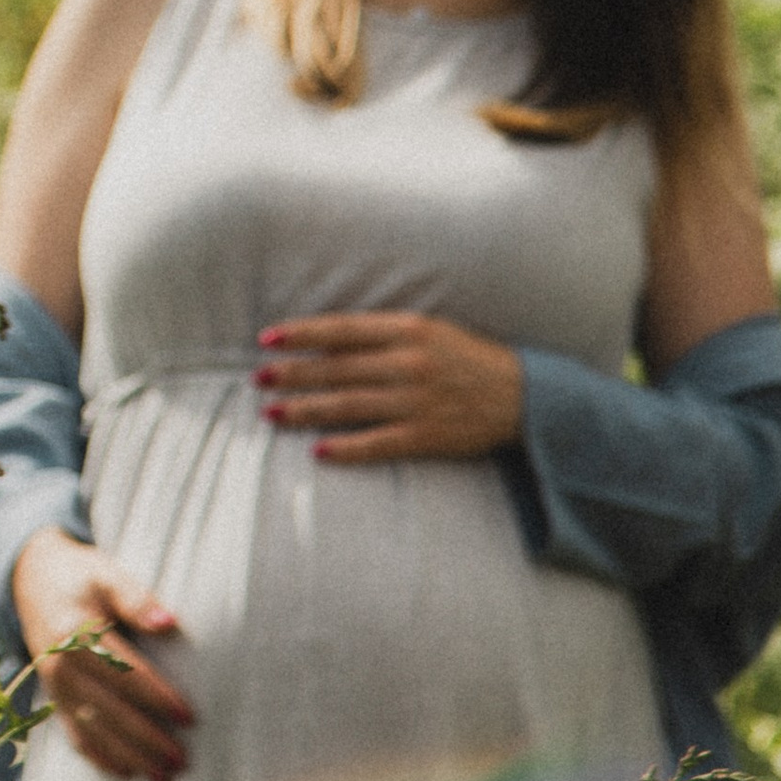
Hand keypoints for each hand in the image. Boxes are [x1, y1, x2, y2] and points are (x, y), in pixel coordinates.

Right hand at [10, 528, 192, 780]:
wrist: (29, 578)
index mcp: (74, 632)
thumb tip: (167, 623)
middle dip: (146, 739)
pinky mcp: (52, 696)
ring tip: (163, 777)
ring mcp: (53, 684)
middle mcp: (60, 664)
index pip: (122, 672)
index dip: (156, 697)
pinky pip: (73, 734)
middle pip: (108, 710)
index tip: (188, 717)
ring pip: (92, 730)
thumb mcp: (105, 573)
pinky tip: (125, 773)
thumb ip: (135, 598)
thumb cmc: (79, 576)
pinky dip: (99, 758)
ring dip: (128, 757)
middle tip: (182, 761)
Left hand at [255, 311, 525, 462]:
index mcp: (408, 330)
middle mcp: (409, 363)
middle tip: (257, 379)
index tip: (267, 339)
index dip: (301, 334)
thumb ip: (379, 334)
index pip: (341, 330)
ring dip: (305, 410)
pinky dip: (346, 448)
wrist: (523, 396)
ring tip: (272, 413)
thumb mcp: (427, 329)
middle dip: (292, 374)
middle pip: (336, 370)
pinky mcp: (428, 436)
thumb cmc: (465, 357)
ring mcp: (417, 402)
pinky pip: (378, 444)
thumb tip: (323, 341)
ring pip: (348, 406)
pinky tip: (317, 451)